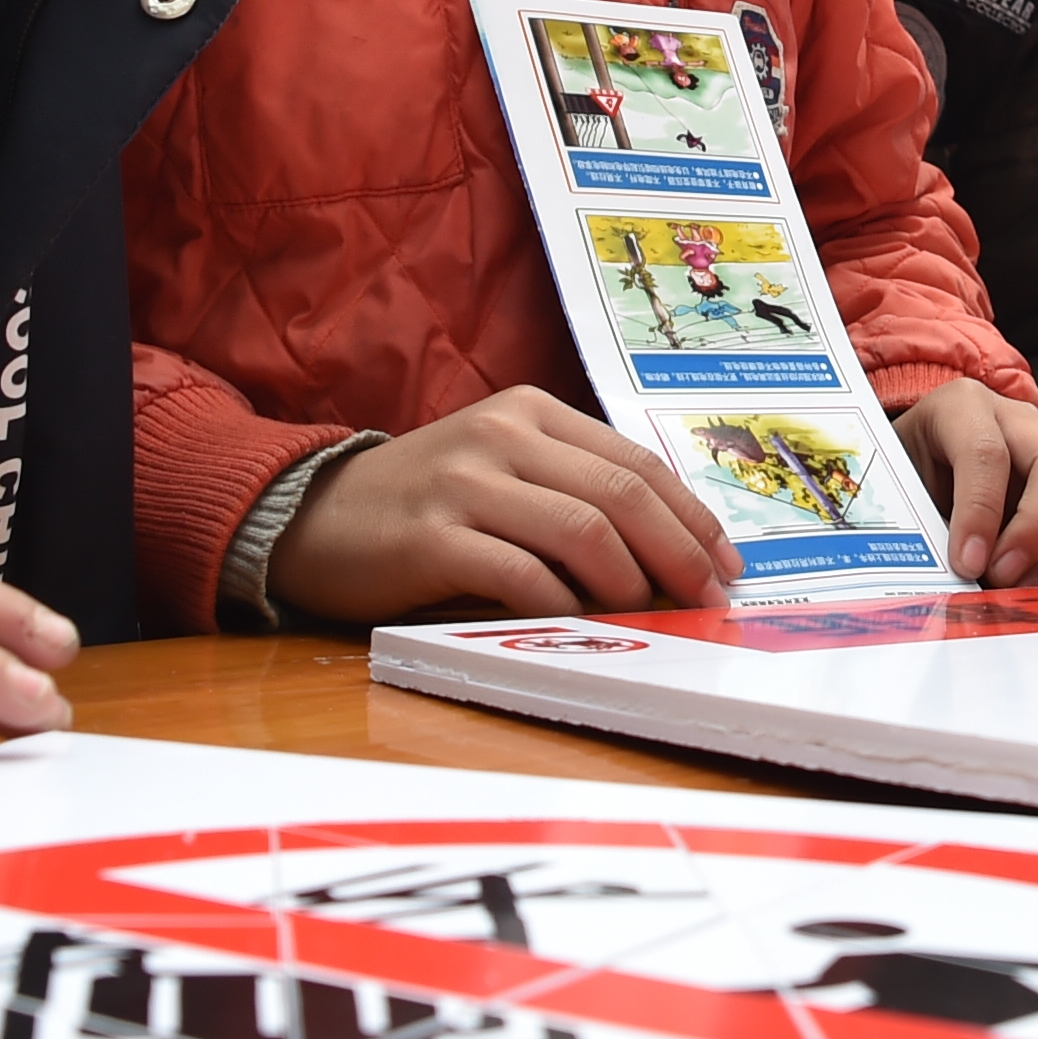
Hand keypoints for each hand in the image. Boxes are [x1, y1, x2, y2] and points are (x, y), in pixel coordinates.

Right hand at [268, 388, 732, 625]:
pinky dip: (563, 605)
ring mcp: (465, 483)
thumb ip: (570, 489)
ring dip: (629, 583)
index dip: (692, 516)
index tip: (725, 563)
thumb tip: (667, 551)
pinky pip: (521, 575)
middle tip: (706, 598)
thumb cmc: (423, 503)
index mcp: (531, 412)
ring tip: (648, 615)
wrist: (312, 517)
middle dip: (678, 552)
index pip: (636, 462)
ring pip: (582, 532)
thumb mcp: (502, 469)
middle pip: (621, 495)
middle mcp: (502, 435)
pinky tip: (581, 626)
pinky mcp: (432, 538)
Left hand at [893, 379, 1037, 587]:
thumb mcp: (894, 488)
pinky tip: (1028, 586)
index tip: (967, 563)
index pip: (985, 452)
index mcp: (963, 407)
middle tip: (1004, 576)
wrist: (912, 470)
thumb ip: (917, 522)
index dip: (980, 511)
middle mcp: (1016, 423)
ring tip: (1015, 590)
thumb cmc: (898, 477)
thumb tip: (947, 576)